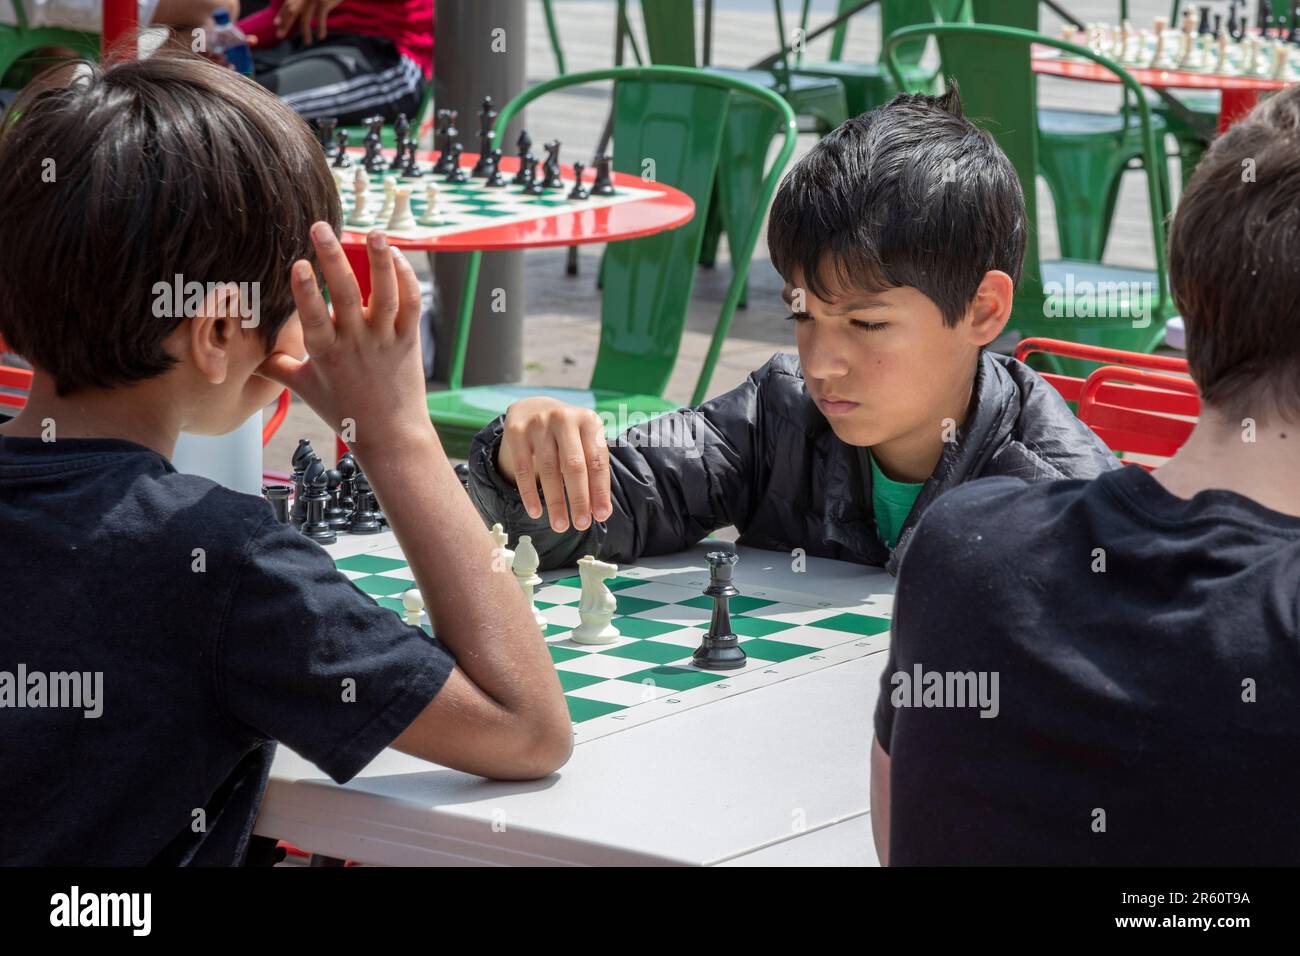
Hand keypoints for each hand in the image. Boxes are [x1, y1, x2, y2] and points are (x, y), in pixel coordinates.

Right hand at [257, 224, 432, 453]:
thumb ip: (280, 367)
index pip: (313, 319)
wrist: (390, 435)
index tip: (298, 264)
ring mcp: (385, 339)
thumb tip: (253, 358)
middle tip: (321, 227)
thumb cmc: (345, 413)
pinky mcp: (409, 340)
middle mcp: (356, 343)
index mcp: (326, 353)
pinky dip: (405, 278)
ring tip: (374, 233)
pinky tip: (396, 256)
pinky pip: (410, 304)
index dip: (305, 292)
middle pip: (345, 295)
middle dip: (333, 258)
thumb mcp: (306, 390)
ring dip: (380, 261)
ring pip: (385, 295)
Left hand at [274, 0, 344, 45]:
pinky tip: (321, 37)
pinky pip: (320, 18)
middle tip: (279, 35)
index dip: (281, 14)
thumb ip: (306, 0)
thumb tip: (297, 9)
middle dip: (285, 24)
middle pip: (291, 10)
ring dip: (305, 32)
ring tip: (307, 43)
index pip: (287, 3)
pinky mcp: (323, 2)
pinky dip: (321, 28)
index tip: (276, 23)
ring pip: (305, 18)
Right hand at [497, 397, 612, 531]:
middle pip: (574, 466)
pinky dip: (529, 493)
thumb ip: (593, 472)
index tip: (601, 516)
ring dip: (555, 502)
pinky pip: (523, 468)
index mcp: (589, 421)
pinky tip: (535, 512)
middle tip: (582, 525)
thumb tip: (600, 512)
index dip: (600, 491)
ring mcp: (539, 422)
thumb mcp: (584, 443)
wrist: (533, 407)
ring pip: (548, 470)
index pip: (597, 462)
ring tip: (560, 525)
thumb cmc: (567, 435)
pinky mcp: (516, 430)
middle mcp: (564, 418)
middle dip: (579, 499)